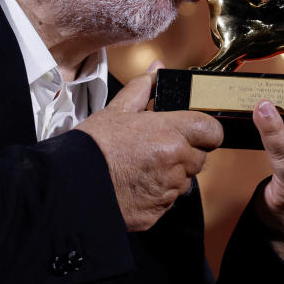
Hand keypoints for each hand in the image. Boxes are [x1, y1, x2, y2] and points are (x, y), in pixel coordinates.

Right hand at [76, 62, 223, 230]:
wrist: (71, 185)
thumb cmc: (94, 146)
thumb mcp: (117, 110)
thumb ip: (142, 88)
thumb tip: (156, 71)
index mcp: (171, 132)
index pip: (212, 130)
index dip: (205, 130)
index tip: (193, 130)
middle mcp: (176, 162)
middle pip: (199, 157)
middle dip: (185, 152)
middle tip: (157, 147)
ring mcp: (168, 190)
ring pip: (184, 180)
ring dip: (171, 174)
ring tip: (141, 166)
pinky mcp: (158, 213)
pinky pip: (168, 201)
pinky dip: (157, 194)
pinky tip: (135, 184)